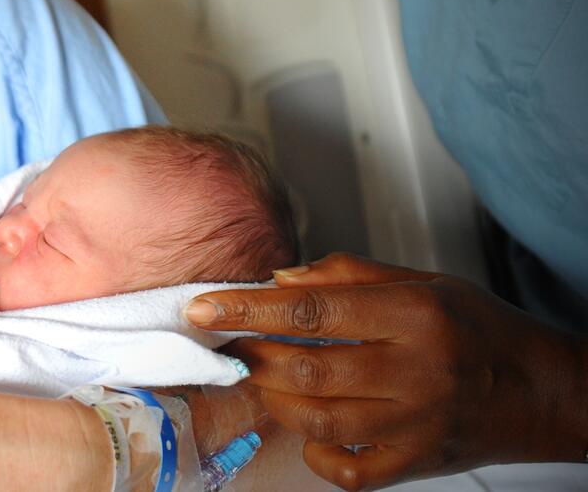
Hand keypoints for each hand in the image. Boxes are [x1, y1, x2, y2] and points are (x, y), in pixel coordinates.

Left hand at [187, 253, 587, 489]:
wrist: (540, 390)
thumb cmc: (476, 329)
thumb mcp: (421, 281)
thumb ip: (347, 275)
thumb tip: (278, 279)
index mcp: (414, 315)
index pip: (312, 310)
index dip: (248, 309)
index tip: (204, 308)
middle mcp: (416, 371)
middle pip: (306, 369)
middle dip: (252, 356)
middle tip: (232, 344)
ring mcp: (415, 425)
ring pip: (316, 419)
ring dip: (273, 397)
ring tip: (263, 376)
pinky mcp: (415, 464)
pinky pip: (345, 469)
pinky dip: (313, 451)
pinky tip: (309, 427)